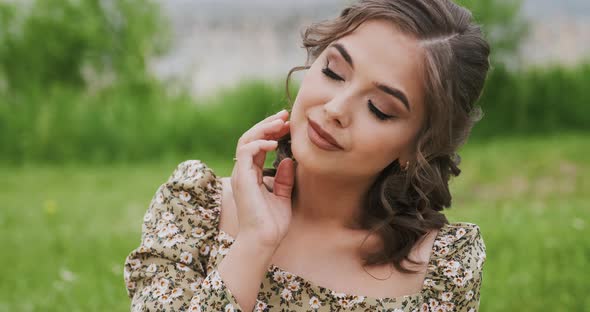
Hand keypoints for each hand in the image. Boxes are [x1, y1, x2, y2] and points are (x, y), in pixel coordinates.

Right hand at [230, 109, 294, 248]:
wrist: (263, 240)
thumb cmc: (272, 224)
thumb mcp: (282, 197)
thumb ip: (284, 179)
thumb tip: (288, 161)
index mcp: (251, 175)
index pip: (258, 146)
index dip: (271, 133)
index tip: (287, 124)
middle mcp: (244, 172)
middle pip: (250, 138)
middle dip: (267, 124)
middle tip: (284, 116)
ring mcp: (241, 174)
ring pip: (246, 140)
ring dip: (264, 129)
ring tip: (281, 124)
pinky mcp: (242, 178)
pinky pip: (246, 151)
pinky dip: (259, 143)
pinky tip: (275, 142)